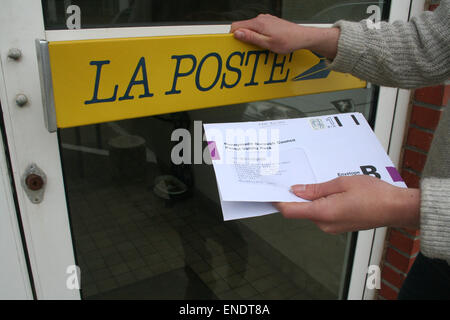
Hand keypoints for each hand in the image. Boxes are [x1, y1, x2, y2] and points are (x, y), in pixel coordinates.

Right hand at [230, 14, 339, 58]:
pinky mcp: (270, 22)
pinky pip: (258, 28)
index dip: (232, 36)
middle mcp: (261, 19)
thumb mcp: (267, 44)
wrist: (302, 37)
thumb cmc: (288, 41)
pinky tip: (263, 43)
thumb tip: (237, 33)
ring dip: (250, 37)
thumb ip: (251, 38)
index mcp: (258, 23)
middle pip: (242, 27)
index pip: (236, 26)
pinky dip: (257, 35)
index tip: (233, 44)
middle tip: (245, 49)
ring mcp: (265, 20)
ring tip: (256, 48)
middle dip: (241, 38)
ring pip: (250, 28)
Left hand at [274, 175, 419, 233]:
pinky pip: (323, 214)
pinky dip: (321, 203)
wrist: (396, 208)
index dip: (278, 202)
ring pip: (312, 212)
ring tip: (320, 182)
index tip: (271, 193)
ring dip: (311, 199)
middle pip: (301, 211)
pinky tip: (329, 191)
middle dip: (297, 196)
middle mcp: (326, 224)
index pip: (291, 211)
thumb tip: (297, 190)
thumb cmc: (374, 194)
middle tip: (295, 178)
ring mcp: (333, 228)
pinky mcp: (339, 226)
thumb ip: (316, 188)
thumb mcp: (341, 183)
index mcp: (323, 213)